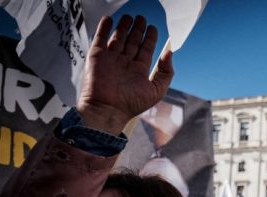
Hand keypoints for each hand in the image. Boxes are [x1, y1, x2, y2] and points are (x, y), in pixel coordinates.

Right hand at [78, 15, 172, 134]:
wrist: (107, 109)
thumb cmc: (132, 104)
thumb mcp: (157, 90)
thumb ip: (166, 72)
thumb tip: (170, 53)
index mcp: (139, 70)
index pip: (146, 49)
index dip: (150, 38)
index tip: (153, 28)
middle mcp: (125, 63)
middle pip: (132, 41)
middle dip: (137, 29)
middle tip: (141, 18)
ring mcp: (111, 59)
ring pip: (118, 38)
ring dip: (123, 26)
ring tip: (129, 17)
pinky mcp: (97, 56)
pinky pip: (100, 38)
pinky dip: (104, 28)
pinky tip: (109, 19)